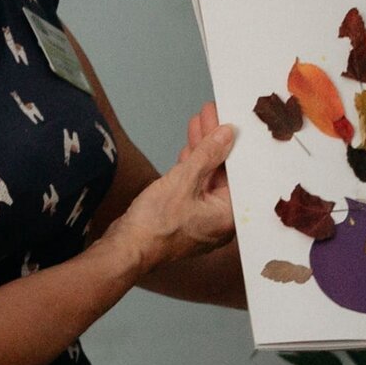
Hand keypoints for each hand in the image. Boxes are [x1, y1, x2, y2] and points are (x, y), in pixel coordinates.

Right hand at [104, 111, 236, 275]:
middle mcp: (220, 220)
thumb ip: (207, 154)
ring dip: (201, 152)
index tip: (227, 122)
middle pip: (223, 173)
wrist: (126, 248)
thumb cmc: (155, 225)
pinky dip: (190, 169)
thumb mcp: (184, 180)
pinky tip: (188, 148)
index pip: (238, 172)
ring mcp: (201, 220)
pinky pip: (194, 188)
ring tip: (198, 123)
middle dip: (214, 143)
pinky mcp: (185, 218)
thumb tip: (226, 135)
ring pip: (207, 178)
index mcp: (229, 216)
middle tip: (210, 115)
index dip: (232, 143)